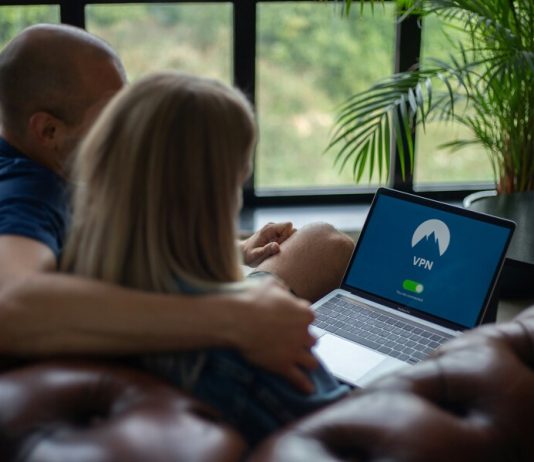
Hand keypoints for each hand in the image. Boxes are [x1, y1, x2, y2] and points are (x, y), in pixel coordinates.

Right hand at [232, 277, 318, 393]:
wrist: (236, 318)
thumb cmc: (250, 298)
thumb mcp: (269, 284)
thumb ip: (280, 288)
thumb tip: (282, 291)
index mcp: (303, 312)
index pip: (309, 316)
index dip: (300, 319)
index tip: (293, 321)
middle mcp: (303, 332)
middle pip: (312, 340)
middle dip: (305, 341)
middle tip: (294, 342)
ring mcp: (294, 350)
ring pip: (311, 361)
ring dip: (308, 362)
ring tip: (306, 366)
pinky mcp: (283, 365)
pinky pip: (299, 379)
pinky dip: (304, 385)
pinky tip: (308, 390)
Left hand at [240, 222, 295, 266]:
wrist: (242, 253)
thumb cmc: (248, 255)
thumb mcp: (255, 255)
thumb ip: (266, 250)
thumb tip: (277, 246)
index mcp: (269, 229)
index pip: (288, 226)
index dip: (287, 236)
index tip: (279, 245)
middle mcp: (273, 227)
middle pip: (291, 229)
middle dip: (288, 240)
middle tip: (278, 249)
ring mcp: (275, 231)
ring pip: (290, 233)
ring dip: (286, 243)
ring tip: (276, 250)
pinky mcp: (276, 235)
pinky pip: (287, 237)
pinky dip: (285, 244)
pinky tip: (276, 250)